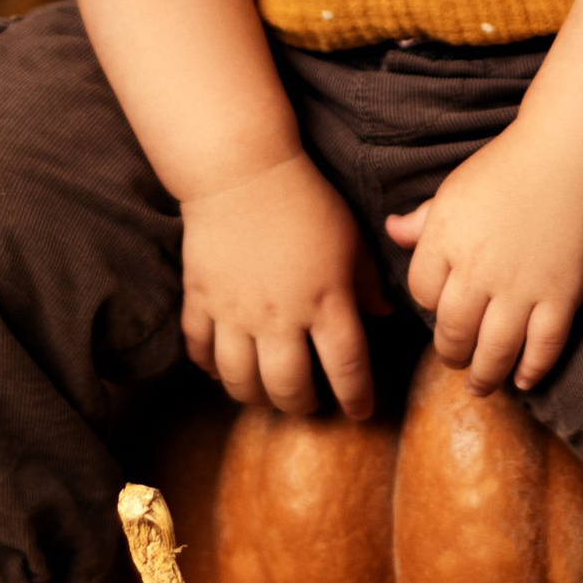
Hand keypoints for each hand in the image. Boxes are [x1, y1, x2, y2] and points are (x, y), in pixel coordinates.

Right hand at [180, 152, 384, 419]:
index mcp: (325, 301)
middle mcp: (279, 317)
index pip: (347, 368)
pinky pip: (199, 349)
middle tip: (307, 404)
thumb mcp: (350, 239)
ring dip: (254, 395)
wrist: (241, 170)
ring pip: (239, 379)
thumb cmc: (305, 200)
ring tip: (265, 393)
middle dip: (301, 405)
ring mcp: (235, 312)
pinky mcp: (201, 300)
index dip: (357, 398)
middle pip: (288, 387)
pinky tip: (220, 369)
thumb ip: (368, 282)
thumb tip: (382, 315)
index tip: (360, 411)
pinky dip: (208, 366)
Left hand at [385, 132, 582, 392]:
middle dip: (451, 353)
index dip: (428, 305)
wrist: (569, 157)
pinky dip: (533, 369)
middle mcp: (479, 270)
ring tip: (480, 385)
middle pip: (453, 331)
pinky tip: (524, 380)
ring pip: (494, 350)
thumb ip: (422, 221)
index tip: (439, 308)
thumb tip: (391, 230)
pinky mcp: (561, 295)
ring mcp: (522, 287)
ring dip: (484, 376)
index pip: (422, 294)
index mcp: (447, 241)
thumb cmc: (507, 169)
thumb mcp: (454, 190)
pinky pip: (544, 346)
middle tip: (455, 359)